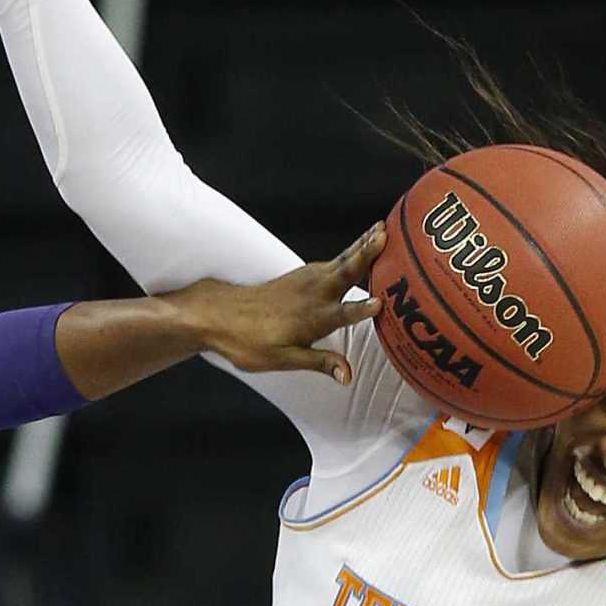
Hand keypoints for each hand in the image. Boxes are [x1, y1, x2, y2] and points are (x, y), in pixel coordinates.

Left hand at [165, 225, 385, 383]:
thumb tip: (348, 375)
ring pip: (340, 260)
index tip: (380, 302)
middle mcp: (312, 295)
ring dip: (362, 245)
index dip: (361, 310)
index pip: (343, 314)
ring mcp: (305, 281)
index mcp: (312, 319)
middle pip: (345, 272)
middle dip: (367, 254)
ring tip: (381, 230)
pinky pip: (331, 261)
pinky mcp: (299, 276)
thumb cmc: (249, 342)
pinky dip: (349, 252)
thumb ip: (319, 363)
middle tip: (387, 235)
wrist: (218, 316)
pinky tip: (358, 247)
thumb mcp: (283, 360)